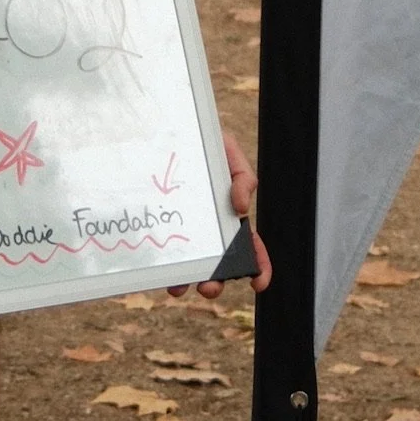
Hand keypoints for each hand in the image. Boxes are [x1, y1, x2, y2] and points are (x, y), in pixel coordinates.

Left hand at [173, 128, 271, 300]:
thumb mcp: (229, 153)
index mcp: (230, 215)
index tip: (258, 283)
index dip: (259, 266)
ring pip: (191, 264)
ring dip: (188, 280)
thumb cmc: (206, 145)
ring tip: (180, 287)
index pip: (250, 246)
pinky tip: (160, 270)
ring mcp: (186, 229)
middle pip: (219, 265)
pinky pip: (165, 250)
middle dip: (216, 283)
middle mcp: (210, 229)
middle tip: (209, 287)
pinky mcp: (164, 225)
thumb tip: (242, 208)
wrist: (172, 133)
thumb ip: (243, 177)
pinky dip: (164, 264)